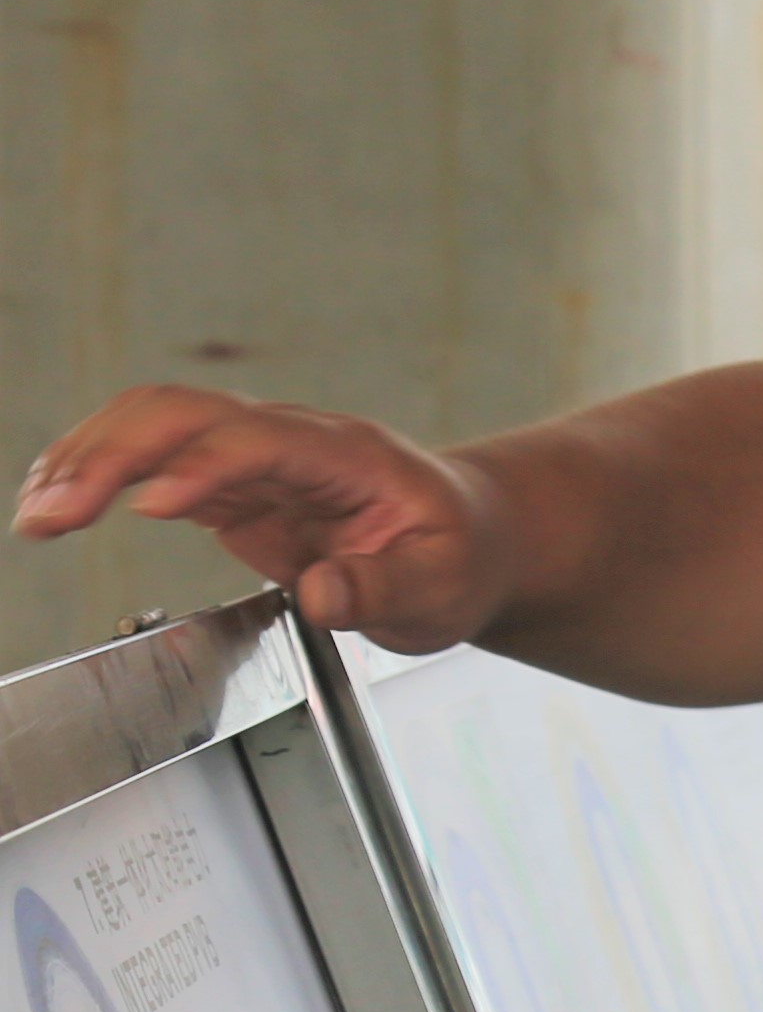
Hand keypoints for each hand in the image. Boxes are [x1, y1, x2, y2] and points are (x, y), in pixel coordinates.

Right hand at [15, 385, 517, 646]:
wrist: (470, 535)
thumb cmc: (459, 557)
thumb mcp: (443, 588)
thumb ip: (385, 590)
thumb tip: (326, 596)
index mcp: (350, 458)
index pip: (261, 443)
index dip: (204, 468)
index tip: (152, 507)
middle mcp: (294, 442)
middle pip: (187, 414)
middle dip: (113, 454)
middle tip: (54, 514)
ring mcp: (257, 457)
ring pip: (156, 425)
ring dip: (88, 459)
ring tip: (37, 514)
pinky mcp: (231, 484)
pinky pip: (152, 459)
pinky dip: (97, 475)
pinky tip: (54, 502)